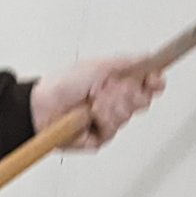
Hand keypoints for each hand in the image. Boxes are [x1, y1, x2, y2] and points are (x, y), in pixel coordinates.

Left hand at [29, 56, 162, 149]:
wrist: (42, 107)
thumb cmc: (63, 84)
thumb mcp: (98, 65)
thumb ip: (128, 62)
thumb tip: (150, 58)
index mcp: (117, 84)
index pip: (148, 85)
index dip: (154, 83)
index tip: (153, 80)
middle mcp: (115, 102)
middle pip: (142, 101)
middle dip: (125, 93)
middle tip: (107, 89)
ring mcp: (107, 121)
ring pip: (126, 116)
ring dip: (109, 106)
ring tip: (92, 102)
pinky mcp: (98, 138)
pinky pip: (111, 132)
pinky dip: (99, 121)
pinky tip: (88, 117)